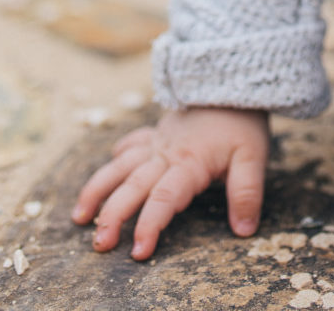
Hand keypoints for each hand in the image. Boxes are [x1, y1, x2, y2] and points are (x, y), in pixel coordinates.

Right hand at [71, 106, 269, 259]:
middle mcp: (166, 153)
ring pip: (121, 166)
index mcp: (189, 162)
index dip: (150, 225)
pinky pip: (131, 145)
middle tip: (99, 244)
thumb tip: (244, 231)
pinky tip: (108, 171)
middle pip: (134, 185)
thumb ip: (247, 193)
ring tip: (80, 217)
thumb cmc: (243, 122)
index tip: (137, 252)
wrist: (233, 81)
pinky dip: (117, 158)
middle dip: (113, 215)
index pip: (164, 198)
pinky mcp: (156, 133)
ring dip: (99, 189)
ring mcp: (157, 142)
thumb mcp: (254, 157)